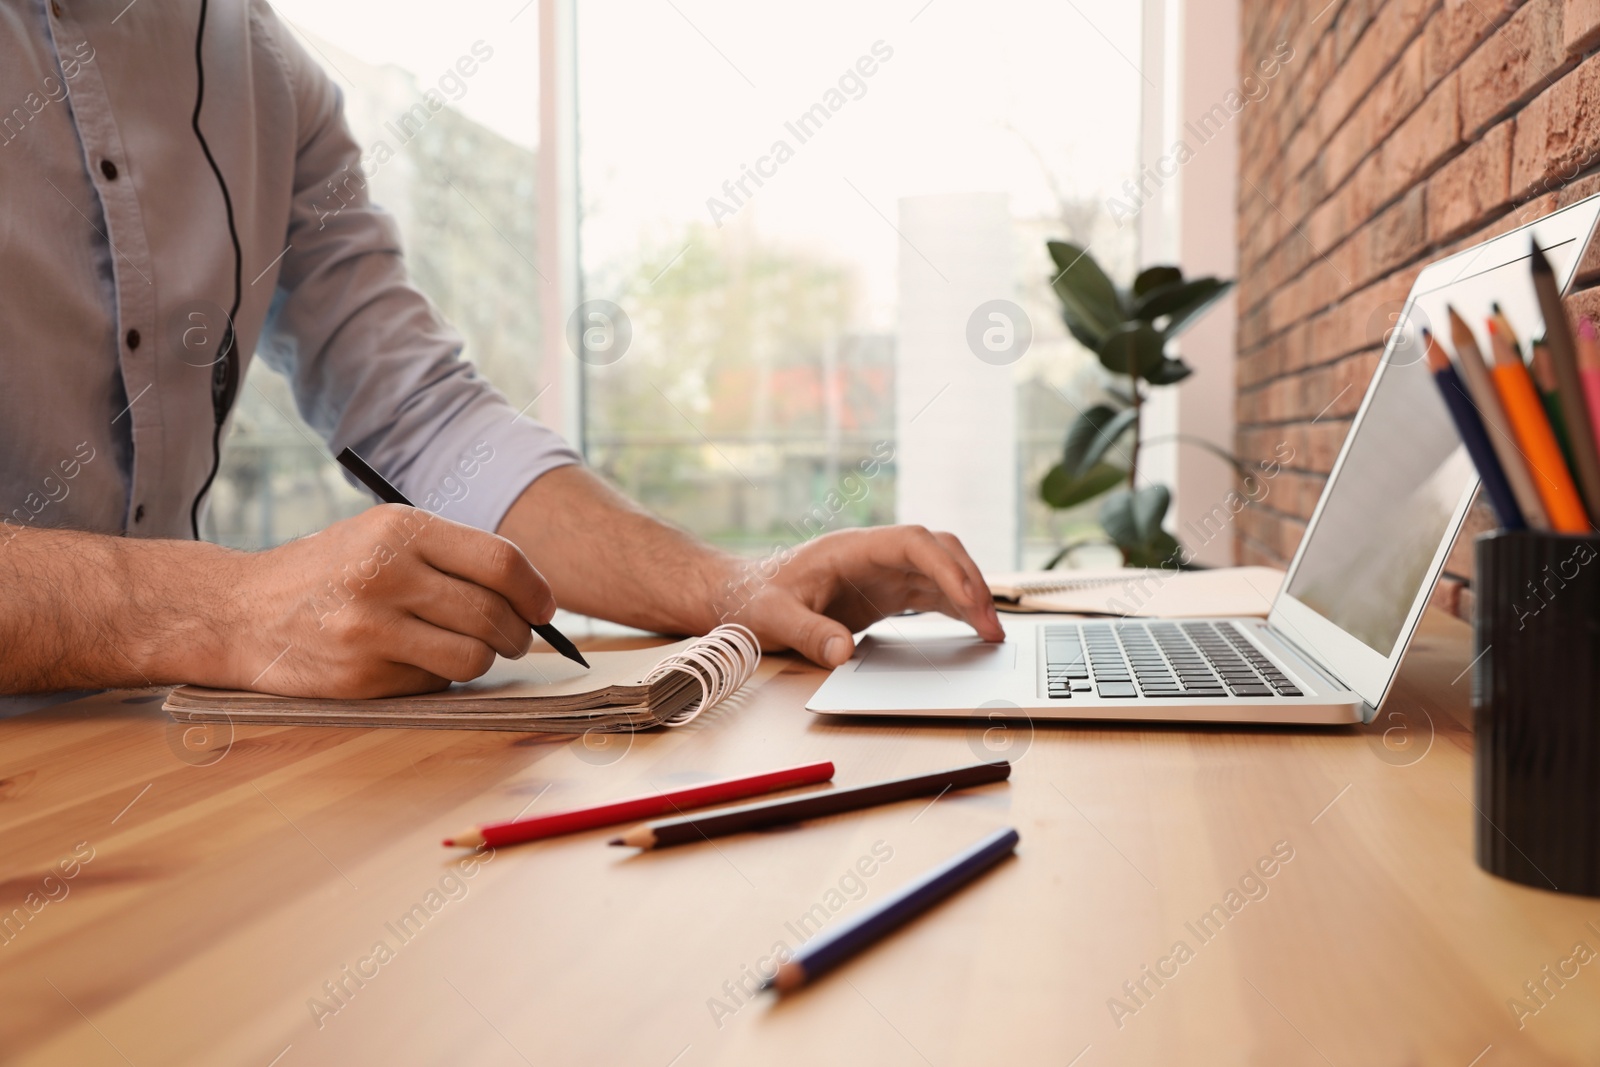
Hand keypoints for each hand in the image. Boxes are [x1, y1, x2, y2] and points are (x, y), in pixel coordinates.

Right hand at [203, 505, 554, 696]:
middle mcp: (385, 575)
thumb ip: (450, 554)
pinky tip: (410, 659)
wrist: (239, 612)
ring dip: (484, 659)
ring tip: (469, 649)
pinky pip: (435, 682)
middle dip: (518, 633)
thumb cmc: (329, 571)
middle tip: (516, 637)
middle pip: (492, 614)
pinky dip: (438, 675)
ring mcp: (371, 629)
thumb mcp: (382, 536)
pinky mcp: (361, 676)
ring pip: (473, 657)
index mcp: (399, 529)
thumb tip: (531, 593)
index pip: (500, 561)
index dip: (535, 590)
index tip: (544, 607)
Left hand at [715, 526, 1004, 667]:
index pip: (913, 542)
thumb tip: (843, 654)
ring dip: (970, 596)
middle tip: (990, 625)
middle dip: (970, 582)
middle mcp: (875, 555)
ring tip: (992, 634)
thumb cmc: (752, 597)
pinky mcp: (885, 593)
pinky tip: (975, 629)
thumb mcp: (773, 617)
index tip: (967, 598)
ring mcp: (883, 572)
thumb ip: (807, 633)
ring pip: (942, 571)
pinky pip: (932, 593)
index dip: (946, 566)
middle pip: (939, 552)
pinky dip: (957, 607)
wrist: (741, 595)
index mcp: (852, 548)